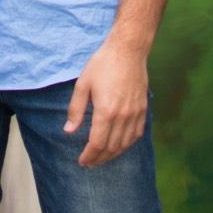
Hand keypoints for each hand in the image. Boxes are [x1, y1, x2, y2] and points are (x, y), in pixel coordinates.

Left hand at [64, 39, 149, 166]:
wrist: (128, 50)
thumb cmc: (103, 64)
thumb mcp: (83, 84)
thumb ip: (76, 109)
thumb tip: (69, 130)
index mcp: (106, 111)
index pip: (97, 144)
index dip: (89, 156)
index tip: (82, 161)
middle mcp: (123, 116)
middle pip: (111, 147)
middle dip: (99, 159)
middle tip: (90, 163)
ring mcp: (135, 113)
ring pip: (125, 144)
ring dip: (113, 155)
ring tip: (102, 158)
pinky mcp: (143, 109)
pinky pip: (137, 134)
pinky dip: (127, 144)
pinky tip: (120, 146)